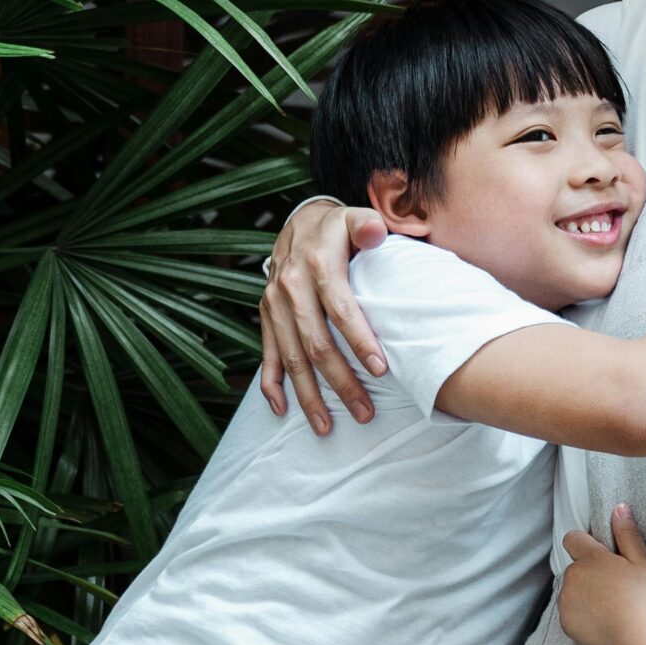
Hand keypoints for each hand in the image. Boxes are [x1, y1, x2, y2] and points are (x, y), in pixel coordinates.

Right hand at [259, 199, 389, 433]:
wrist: (299, 223)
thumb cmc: (337, 229)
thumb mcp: (354, 217)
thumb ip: (367, 225)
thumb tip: (376, 231)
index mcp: (316, 265)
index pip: (340, 309)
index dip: (359, 339)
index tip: (380, 370)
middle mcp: (290, 288)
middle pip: (316, 344)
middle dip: (340, 382)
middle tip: (364, 413)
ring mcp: (273, 306)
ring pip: (291, 358)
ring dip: (309, 395)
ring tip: (327, 427)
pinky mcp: (265, 317)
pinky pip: (266, 355)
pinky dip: (271, 385)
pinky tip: (283, 410)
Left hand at [559, 506, 645, 644]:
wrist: (639, 637)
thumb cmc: (644, 597)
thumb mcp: (641, 561)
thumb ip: (627, 533)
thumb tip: (620, 507)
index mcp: (591, 558)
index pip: (572, 539)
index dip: (582, 544)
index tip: (597, 557)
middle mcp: (573, 576)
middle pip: (574, 568)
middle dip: (587, 574)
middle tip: (611, 589)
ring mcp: (566, 600)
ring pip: (570, 591)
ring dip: (582, 595)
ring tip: (607, 608)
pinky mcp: (565, 621)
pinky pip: (569, 613)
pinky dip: (580, 615)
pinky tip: (601, 622)